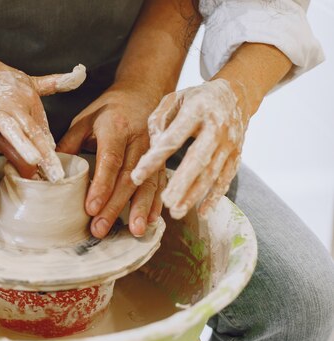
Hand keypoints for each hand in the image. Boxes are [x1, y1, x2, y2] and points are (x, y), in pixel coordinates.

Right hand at [0, 62, 86, 181]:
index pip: (43, 130)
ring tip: (33, 160)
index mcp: (29, 101)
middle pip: (33, 133)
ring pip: (11, 129)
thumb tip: (80, 74)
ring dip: (22, 144)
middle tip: (56, 173)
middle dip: (45, 154)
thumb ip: (54, 83)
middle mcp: (15, 106)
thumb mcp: (28, 81)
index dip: (51, 150)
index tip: (60, 171)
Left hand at [57, 87, 166, 238]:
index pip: (110, 160)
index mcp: (116, 128)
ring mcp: (153, 151)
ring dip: (140, 209)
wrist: (142, 93)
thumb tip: (51, 172)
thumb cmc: (109, 110)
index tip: (91, 208)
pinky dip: (155, 203)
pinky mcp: (161, 160)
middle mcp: (139, 140)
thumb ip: (69, 144)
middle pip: (128, 178)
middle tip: (101, 228)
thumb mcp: (84, 120)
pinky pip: (159, 183)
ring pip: (147, 183)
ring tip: (133, 231)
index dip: (101, 186)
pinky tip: (148, 221)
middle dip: (115, 206)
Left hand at [131, 79, 246, 218]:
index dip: (154, 158)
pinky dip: (215, 197)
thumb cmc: (196, 100)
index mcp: (197, 110)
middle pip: (197, 159)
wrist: (236, 95)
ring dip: (195, 194)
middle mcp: (216, 127)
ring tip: (176, 211)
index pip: (172, 138)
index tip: (136, 176)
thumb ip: (158, 120)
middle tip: (165, 201)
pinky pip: (226, 179)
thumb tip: (153, 147)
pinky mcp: (237, 156)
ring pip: (212, 173)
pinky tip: (203, 212)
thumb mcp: (174, 99)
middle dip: (181, 182)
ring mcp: (229, 143)